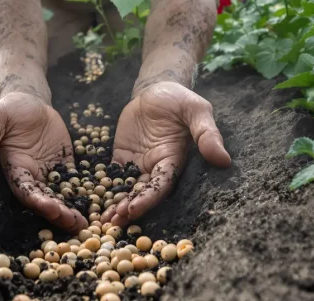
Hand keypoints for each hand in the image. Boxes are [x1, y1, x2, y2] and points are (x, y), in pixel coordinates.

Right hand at [0, 92, 88, 231]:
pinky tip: (99, 203)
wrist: (28, 100)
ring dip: (73, 209)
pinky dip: (86, 192)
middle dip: (60, 213)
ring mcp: (50, 171)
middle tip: (76, 224)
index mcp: (14, 169)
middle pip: (46, 199)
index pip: (26, 191)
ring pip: (62, 195)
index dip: (38, 201)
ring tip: (87, 223)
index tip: (52, 209)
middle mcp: (32, 175)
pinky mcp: (65, 164)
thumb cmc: (7, 110)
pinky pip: (76, 181)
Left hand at [101, 82, 230, 225]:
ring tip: (99, 221)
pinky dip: (102, 188)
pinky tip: (90, 199)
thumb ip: (207, 134)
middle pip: (141, 193)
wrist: (157, 89)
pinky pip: (112, 176)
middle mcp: (155, 167)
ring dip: (114, 204)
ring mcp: (138, 164)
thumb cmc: (180, 99)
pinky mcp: (122, 157)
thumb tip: (224, 159)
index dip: (147, 199)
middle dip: (127, 209)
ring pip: (125, 189)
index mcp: (173, 161)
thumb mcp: (196, 110)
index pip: (160, 185)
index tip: (133, 210)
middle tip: (110, 223)